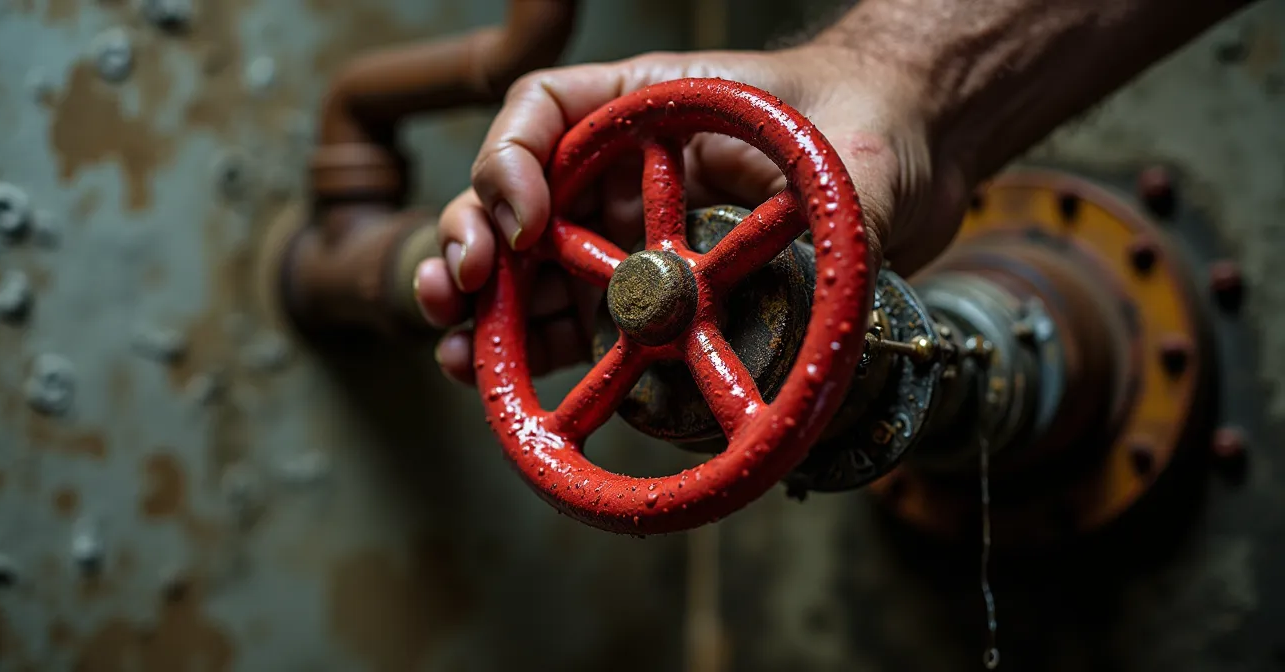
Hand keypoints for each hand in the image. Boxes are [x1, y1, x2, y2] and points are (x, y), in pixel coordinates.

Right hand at [415, 44, 970, 384]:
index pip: (544, 112)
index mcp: (648, 107)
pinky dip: (538, 347)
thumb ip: (820, 204)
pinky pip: (581, 318)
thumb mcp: (844, 149)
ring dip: (487, 310)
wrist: (912, 146)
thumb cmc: (871, 119)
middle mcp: (627, 170)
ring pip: (534, 267)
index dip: (512, 162)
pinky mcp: (655, 289)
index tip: (529, 221)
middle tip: (460, 289)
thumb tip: (817, 290)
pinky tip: (505, 374)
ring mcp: (636, 231)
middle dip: (474, 243)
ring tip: (459, 349)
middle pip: (517, 198)